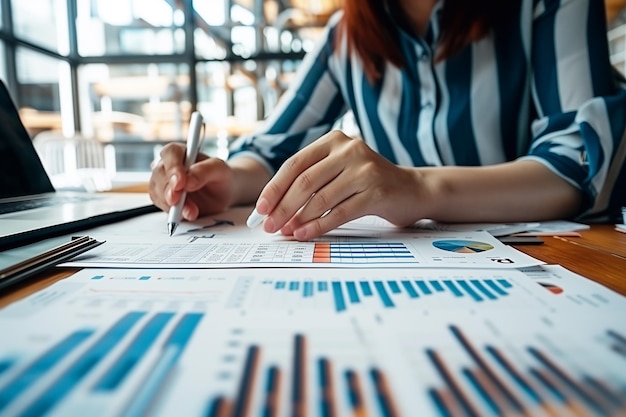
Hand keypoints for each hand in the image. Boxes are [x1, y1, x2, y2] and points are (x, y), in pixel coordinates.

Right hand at [149, 142, 233, 219]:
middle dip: (169, 189)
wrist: (222, 194)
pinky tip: (188, 213)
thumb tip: (188, 180)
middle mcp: (168, 166)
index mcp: (180, 152)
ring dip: (172, 204)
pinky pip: (163, 206)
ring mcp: (164, 183)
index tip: (180, 182)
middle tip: (177, 200)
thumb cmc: (220, 176)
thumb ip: (204, 171)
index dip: (173, 168)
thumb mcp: (219, 169)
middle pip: (159, 174)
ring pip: (158, 192)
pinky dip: (175, 213)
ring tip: (192, 210)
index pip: (170, 154)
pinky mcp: (165, 200)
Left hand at [254, 130, 424, 239]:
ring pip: (321, 198)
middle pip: (305, 182)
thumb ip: (311, 183)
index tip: (260, 210)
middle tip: (268, 227)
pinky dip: (318, 226)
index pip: (294, 164)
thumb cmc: (368, 184)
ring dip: (298, 219)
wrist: (412, 190)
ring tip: (285, 232)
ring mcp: (365, 169)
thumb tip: (274, 210)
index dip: (274, 188)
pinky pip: (339, 213)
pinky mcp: (377, 191)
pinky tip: (305, 234)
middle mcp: (349, 149)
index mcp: (334, 141)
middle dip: (282, 207)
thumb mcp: (339, 172)